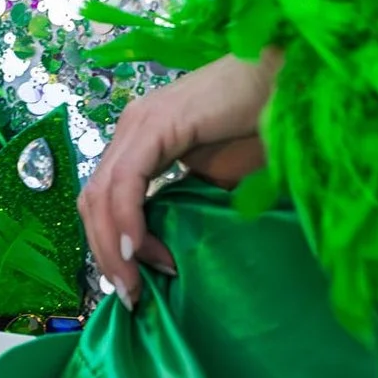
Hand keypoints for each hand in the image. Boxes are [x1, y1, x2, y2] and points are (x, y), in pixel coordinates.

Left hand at [77, 51, 276, 306]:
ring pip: (101, 195)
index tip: (138, 286)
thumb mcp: (216, 180)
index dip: (111, 247)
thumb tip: (170, 252)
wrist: (284, 80)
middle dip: (106, 255)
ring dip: (114, 247)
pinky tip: (138, 251)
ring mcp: (138, 123)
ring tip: (138, 284)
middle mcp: (129, 129)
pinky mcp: (155, 125)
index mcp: (139, 140)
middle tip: (132, 297)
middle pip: (93, 201)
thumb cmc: (258, 125)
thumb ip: (186, 207)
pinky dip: (127, 220)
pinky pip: (127, 181)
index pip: (103, 200)